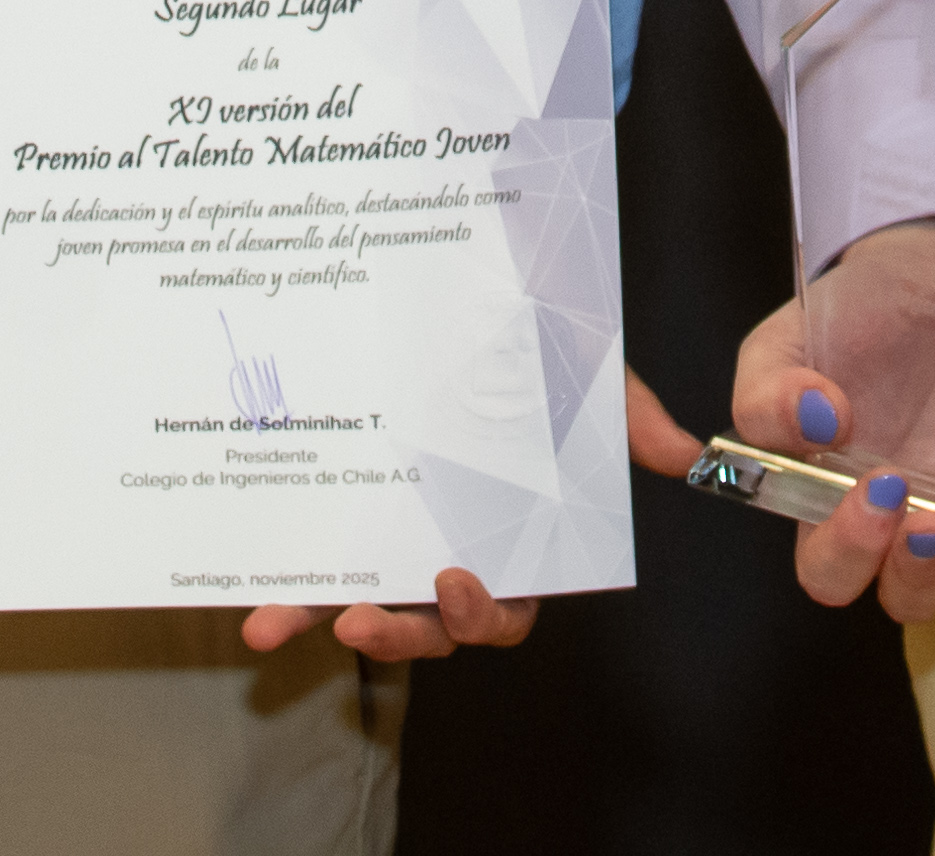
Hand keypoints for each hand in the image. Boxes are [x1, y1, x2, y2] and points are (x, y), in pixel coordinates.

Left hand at [230, 378, 704, 661]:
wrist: (471, 296)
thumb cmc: (535, 348)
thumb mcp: (582, 371)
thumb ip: (626, 416)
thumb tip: (682, 449)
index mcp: (511, 535)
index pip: (505, 605)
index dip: (481, 614)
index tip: (455, 583)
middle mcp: (450, 548)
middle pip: (430, 625)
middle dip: (399, 636)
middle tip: (367, 618)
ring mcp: (390, 541)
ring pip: (363, 607)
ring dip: (322, 624)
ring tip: (280, 625)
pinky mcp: (337, 524)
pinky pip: (309, 573)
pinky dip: (281, 599)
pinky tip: (252, 611)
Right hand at [724, 221, 934, 630]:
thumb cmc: (860, 306)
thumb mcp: (790, 337)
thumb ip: (770, 393)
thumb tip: (815, 427)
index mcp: (838, 498)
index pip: (831, 569)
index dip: (848, 554)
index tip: (875, 491)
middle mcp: (909, 517)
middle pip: (909, 597)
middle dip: (919, 579)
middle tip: (932, 524)